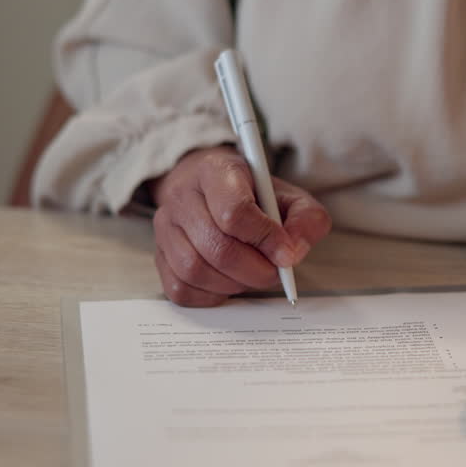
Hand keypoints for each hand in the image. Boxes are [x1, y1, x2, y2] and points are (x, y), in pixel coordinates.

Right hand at [149, 146, 331, 306]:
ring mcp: (165, 226)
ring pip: (194, 270)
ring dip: (232, 284)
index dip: (265, 239)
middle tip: (274, 272)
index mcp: (216, 171)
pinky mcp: (159, 254)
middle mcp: (182, 196)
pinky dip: (210, 295)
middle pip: (216, 247)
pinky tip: (228, 282)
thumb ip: (306, 219)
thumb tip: (293, 253)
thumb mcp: (289, 196)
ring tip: (251, 275)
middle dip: (254, 270)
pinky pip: (180, 288)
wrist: (208, 188)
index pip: (235, 211)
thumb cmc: (252, 195)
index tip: (286, 254)